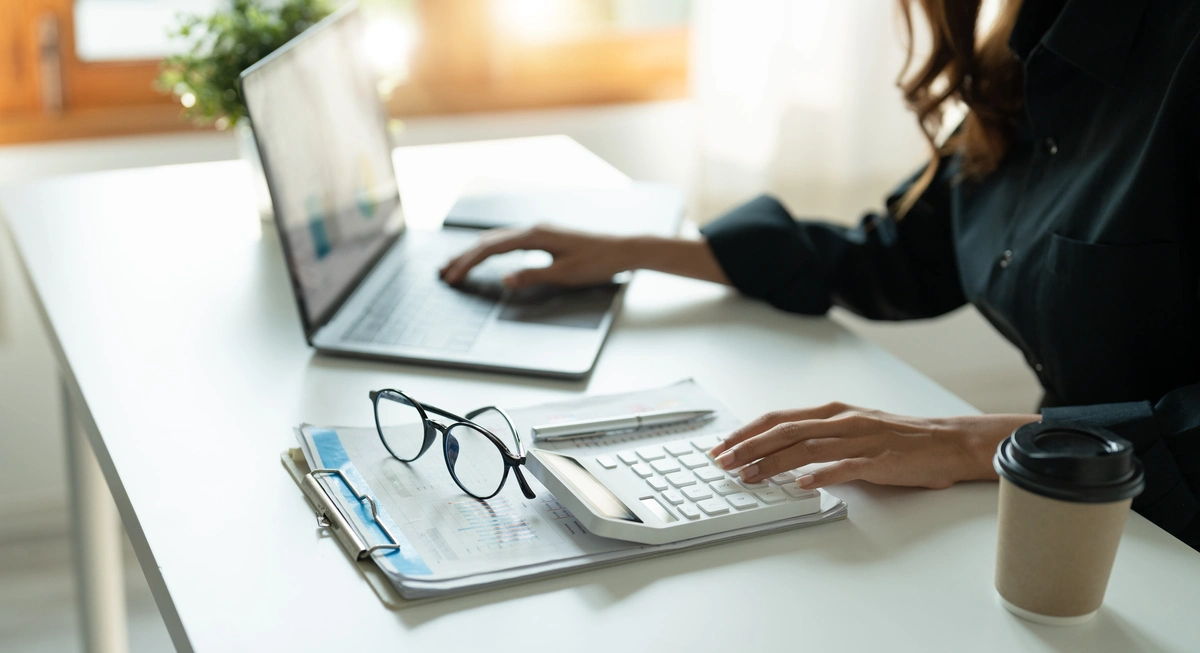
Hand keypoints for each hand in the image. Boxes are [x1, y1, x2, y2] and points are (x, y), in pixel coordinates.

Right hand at [439, 225, 630, 288]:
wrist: (623, 250)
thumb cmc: (597, 262)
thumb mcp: (564, 274)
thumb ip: (532, 276)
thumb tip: (505, 280)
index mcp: (535, 235)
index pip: (492, 248)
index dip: (470, 262)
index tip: (453, 276)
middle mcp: (534, 229)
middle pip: (490, 241)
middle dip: (465, 257)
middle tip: (445, 272)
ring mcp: (540, 231)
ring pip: (498, 239)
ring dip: (476, 252)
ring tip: (458, 264)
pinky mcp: (546, 236)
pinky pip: (510, 241)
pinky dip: (492, 250)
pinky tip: (487, 256)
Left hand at [708, 402, 1039, 490]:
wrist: (947, 442)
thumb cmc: (899, 439)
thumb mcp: (852, 429)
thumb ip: (819, 437)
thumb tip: (780, 453)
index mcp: (832, 412)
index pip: (778, 419)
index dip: (747, 432)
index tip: (722, 446)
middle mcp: (842, 421)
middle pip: (784, 431)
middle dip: (749, 447)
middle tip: (723, 462)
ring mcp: (860, 440)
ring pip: (807, 448)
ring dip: (774, 463)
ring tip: (750, 476)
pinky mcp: (880, 461)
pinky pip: (845, 467)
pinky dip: (821, 476)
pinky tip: (802, 485)